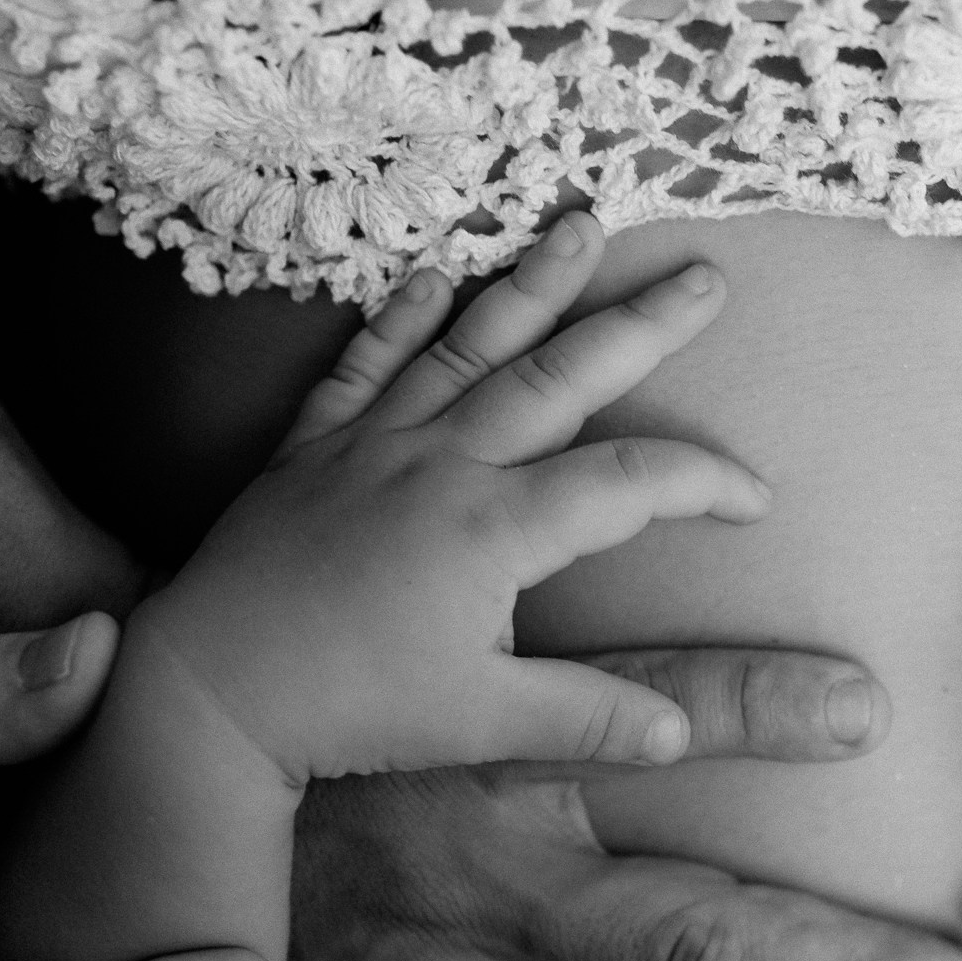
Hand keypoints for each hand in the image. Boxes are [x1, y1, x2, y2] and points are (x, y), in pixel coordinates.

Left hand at [137, 210, 770, 783]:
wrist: (207, 688)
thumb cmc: (350, 709)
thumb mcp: (481, 723)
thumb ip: (588, 719)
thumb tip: (682, 735)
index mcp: (492, 529)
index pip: (627, 483)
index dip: (703, 483)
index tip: (754, 497)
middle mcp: (441, 463)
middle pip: (560, 376)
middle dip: (641, 324)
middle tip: (703, 277)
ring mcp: (373, 443)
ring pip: (468, 345)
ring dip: (532, 284)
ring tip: (581, 225)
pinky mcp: (313, 446)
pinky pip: (364, 364)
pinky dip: (397, 317)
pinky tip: (430, 278)